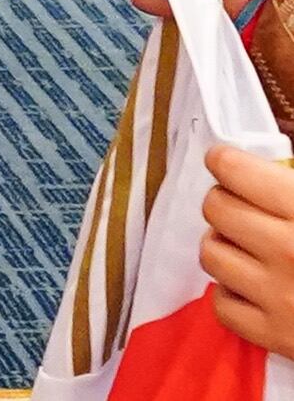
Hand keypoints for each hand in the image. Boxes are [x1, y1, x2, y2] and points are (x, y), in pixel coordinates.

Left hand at [205, 147, 293, 356]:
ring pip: (210, 253)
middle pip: (216, 208)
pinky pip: (220, 304)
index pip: (234, 171)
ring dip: (226, 246)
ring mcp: (278, 296)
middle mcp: (287, 251)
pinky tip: (255, 287)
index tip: (226, 163)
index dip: (226, 162)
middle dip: (227, 202)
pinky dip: (232, 293)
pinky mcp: (275, 336)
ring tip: (250, 248)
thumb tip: (267, 166)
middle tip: (244, 207)